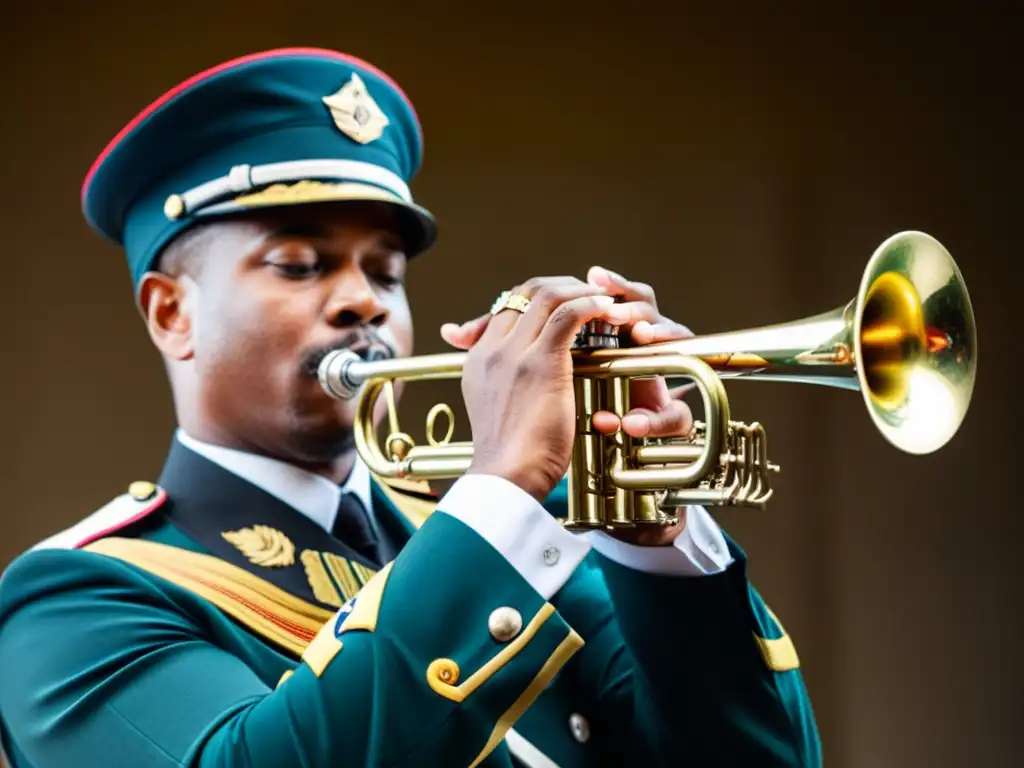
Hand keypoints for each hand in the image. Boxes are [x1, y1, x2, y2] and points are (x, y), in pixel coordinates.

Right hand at [441, 270, 697, 545]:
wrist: (504, 478)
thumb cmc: (507, 459)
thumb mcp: (498, 414)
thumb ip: (507, 391)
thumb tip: (526, 388)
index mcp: (479, 359)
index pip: (506, 307)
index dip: (538, 297)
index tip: (565, 303)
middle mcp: (492, 348)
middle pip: (524, 292)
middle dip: (561, 285)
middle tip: (589, 291)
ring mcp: (514, 352)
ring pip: (548, 295)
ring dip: (580, 290)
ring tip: (605, 298)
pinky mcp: (541, 362)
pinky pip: (569, 315)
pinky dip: (592, 306)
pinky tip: (609, 312)